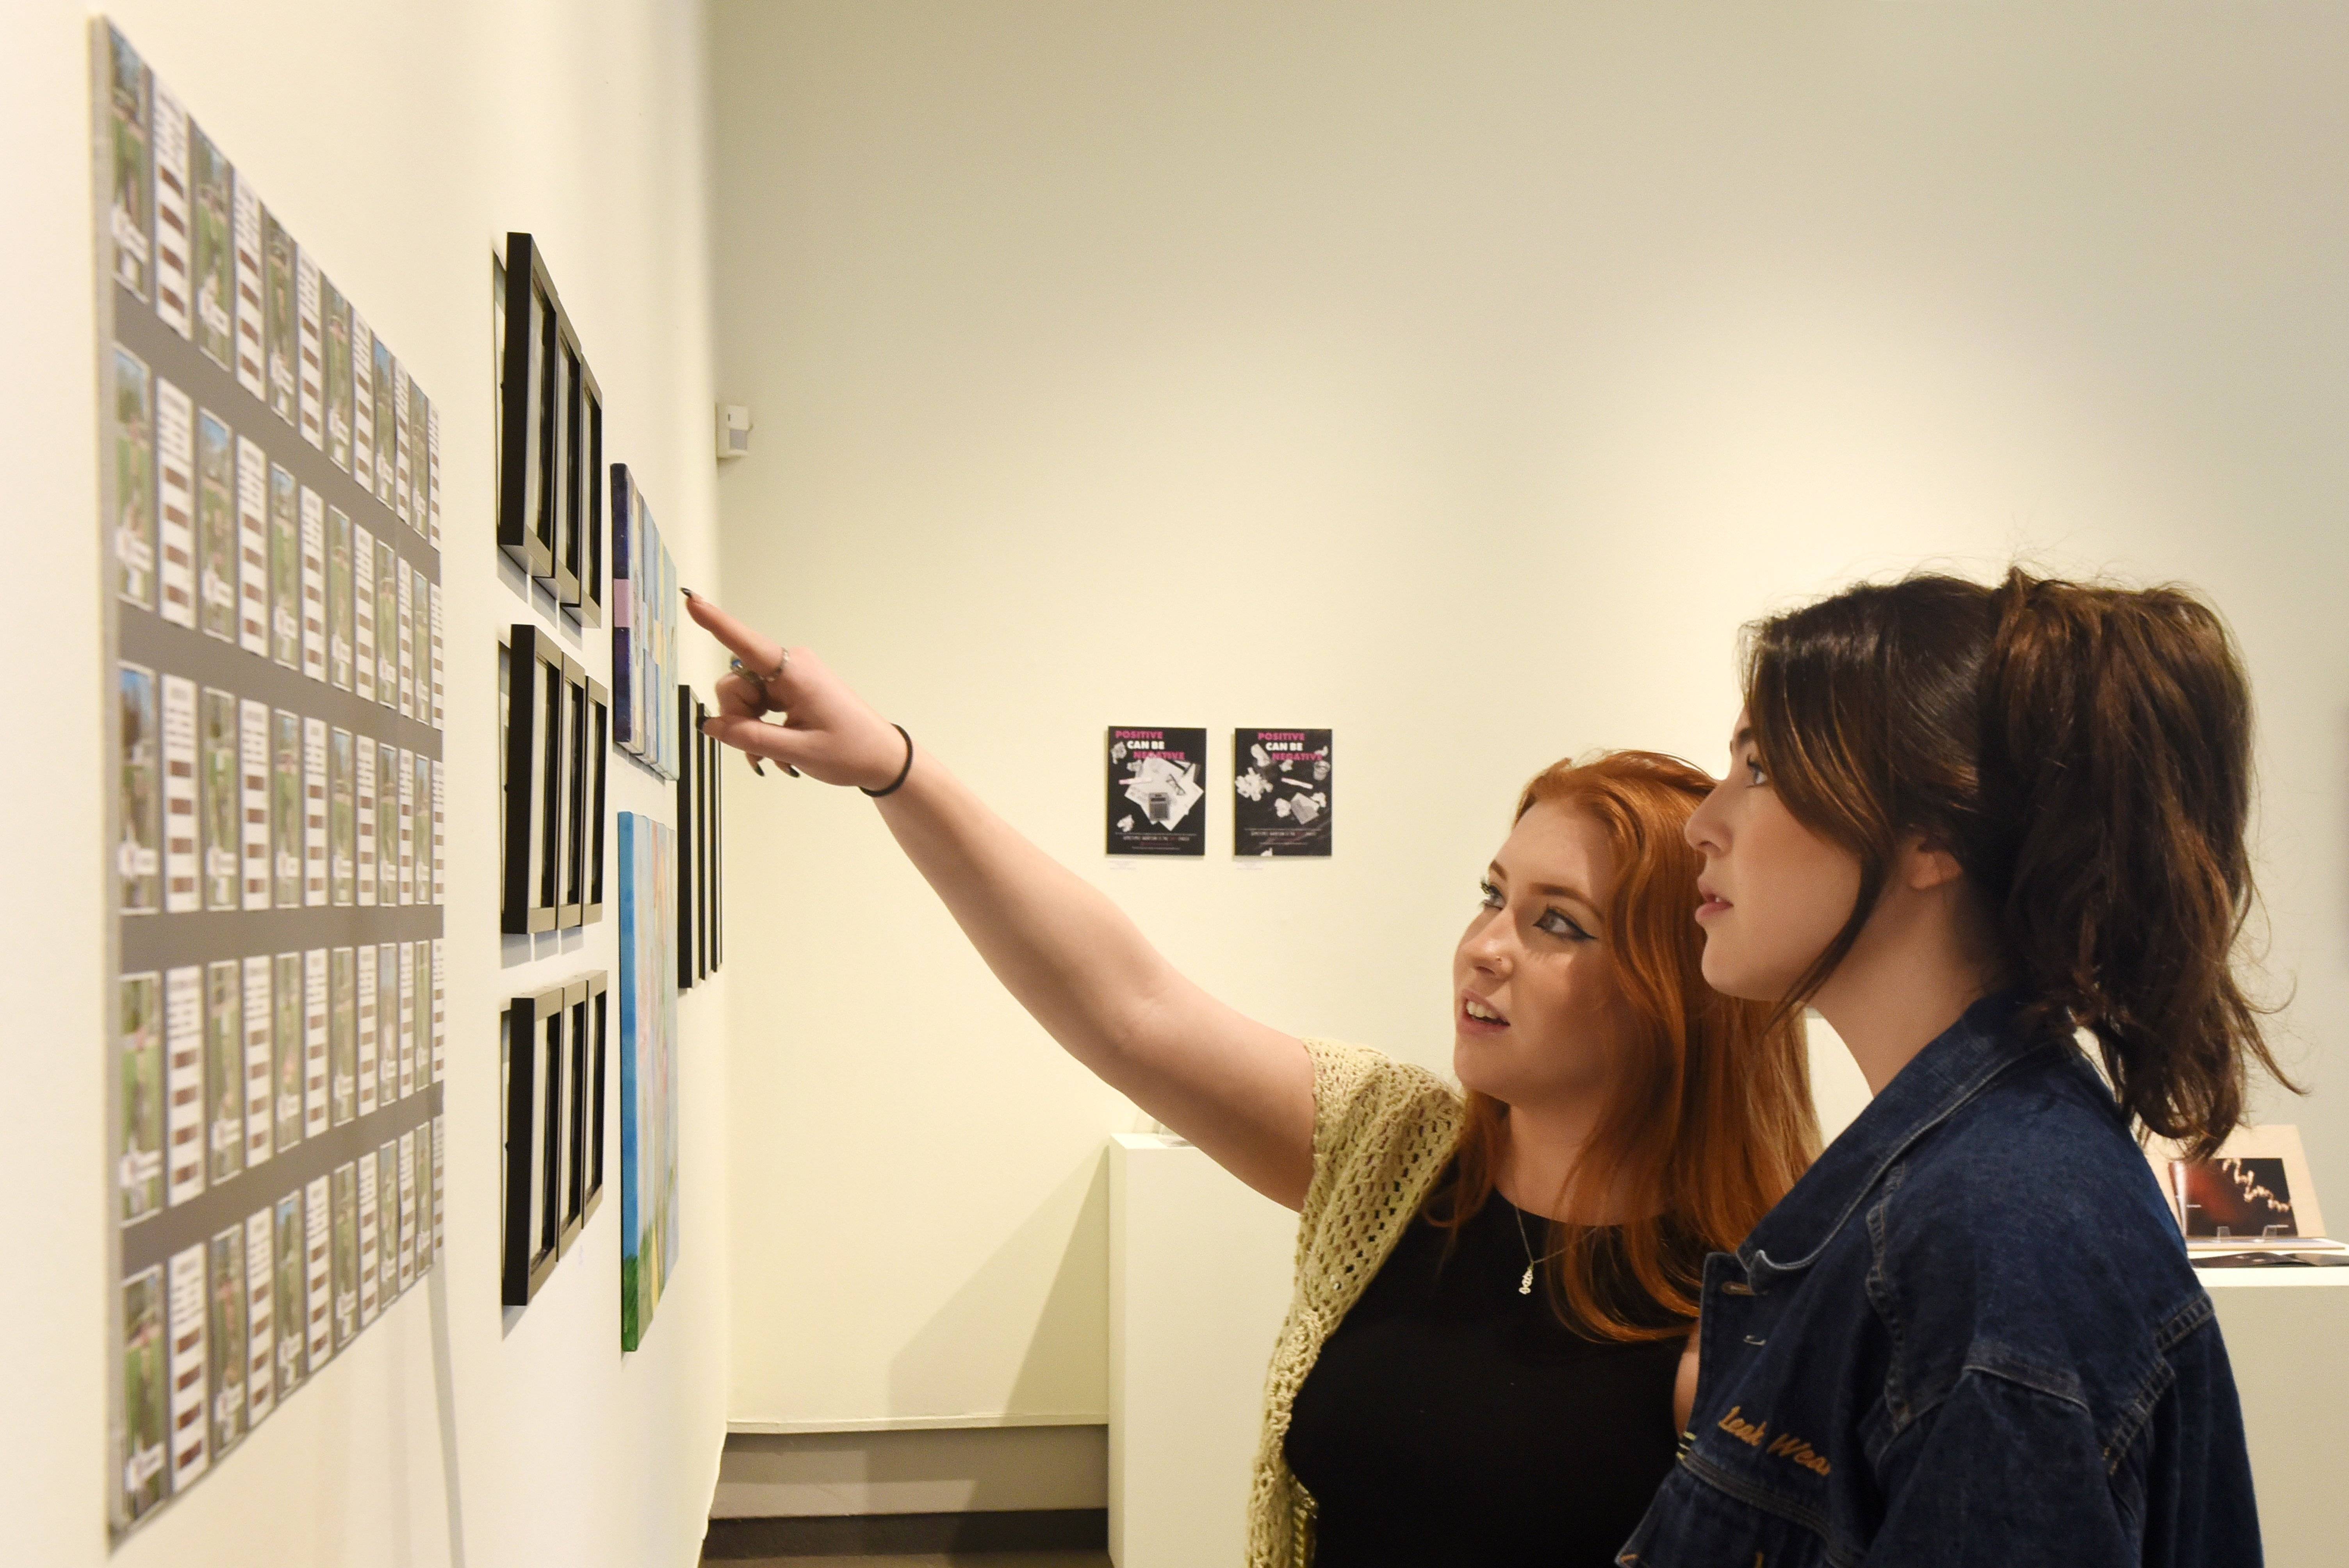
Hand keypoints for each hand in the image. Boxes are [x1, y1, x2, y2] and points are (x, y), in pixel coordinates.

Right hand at [684, 592, 908, 790]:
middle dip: (738, 718)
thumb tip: (710, 724)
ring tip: (772, 757)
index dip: (715, 623)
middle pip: (737, 684)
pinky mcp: (793, 688)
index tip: (691, 600)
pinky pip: (759, 703)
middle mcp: (790, 666)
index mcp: (795, 673)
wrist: (884, 758)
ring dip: (749, 728)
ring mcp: (791, 676)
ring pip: (745, 697)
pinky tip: (774, 752)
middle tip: (762, 752)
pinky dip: (760, 728)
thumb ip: (750, 737)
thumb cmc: (850, 752)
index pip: (746, 644)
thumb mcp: (798, 751)